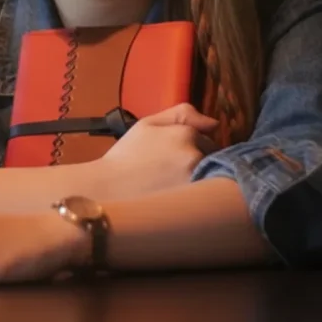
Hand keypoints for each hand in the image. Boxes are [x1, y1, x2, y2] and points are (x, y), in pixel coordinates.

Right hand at [96, 102, 218, 197]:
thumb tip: (215, 123)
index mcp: (185, 134)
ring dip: (203, 181)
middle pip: (213, 158)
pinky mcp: (193, 207)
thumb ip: (182, 114)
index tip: (176, 157)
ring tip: (177, 187)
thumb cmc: (125, 158)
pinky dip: (200, 200)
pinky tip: (181, 202)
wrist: (106, 191)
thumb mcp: (148, 124)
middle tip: (175, 172)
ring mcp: (196, 183)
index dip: (194, 147)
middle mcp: (195, 157)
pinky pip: (207, 199)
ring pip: (213, 178)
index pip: (208, 139)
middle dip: (201, 163)